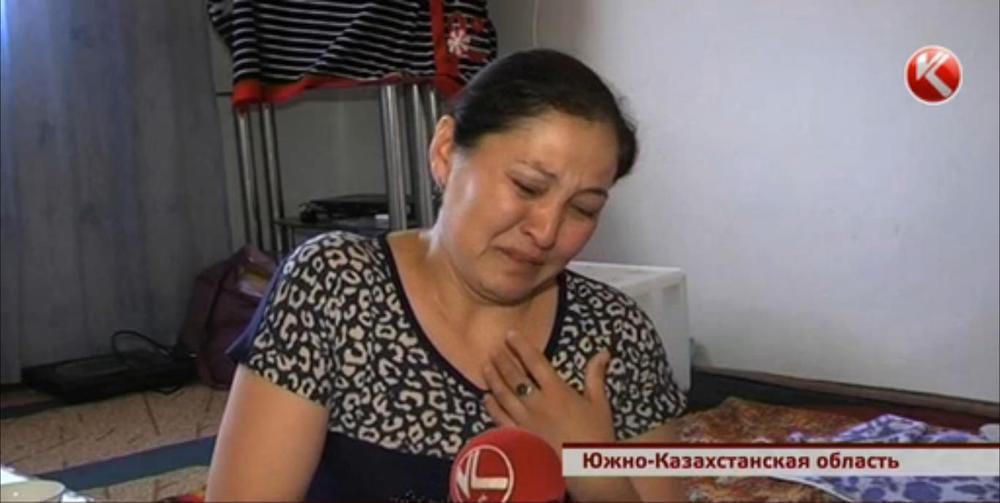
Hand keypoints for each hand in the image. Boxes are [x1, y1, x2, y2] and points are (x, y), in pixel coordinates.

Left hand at [481, 332, 614, 452]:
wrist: (586, 469)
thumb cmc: (595, 435)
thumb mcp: (599, 403)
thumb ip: (596, 375)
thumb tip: (603, 351)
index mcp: (557, 391)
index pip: (535, 362)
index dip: (521, 347)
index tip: (510, 334)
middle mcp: (538, 402)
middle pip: (515, 376)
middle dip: (503, 359)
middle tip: (493, 348)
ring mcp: (525, 421)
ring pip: (503, 395)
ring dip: (494, 379)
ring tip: (486, 366)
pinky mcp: (519, 437)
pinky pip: (500, 419)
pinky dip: (491, 406)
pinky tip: (486, 397)